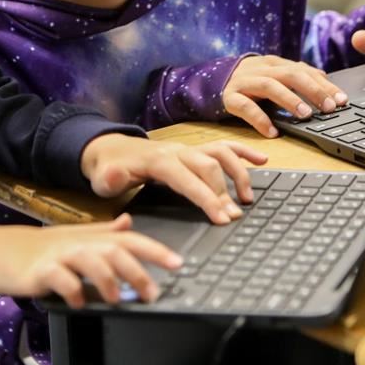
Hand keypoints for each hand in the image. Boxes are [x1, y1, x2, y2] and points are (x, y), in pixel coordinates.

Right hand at [0, 215, 181, 307]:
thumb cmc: (38, 248)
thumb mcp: (75, 236)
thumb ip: (104, 231)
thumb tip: (129, 223)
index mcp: (90, 238)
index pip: (129, 240)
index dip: (155, 250)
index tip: (177, 264)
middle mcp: (79, 244)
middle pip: (115, 251)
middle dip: (138, 271)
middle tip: (153, 292)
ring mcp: (60, 257)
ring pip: (91, 261)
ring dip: (108, 280)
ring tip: (118, 298)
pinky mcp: (41, 271)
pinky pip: (61, 279)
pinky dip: (73, 291)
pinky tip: (80, 302)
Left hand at [80, 134, 267, 224]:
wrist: (110, 150)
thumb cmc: (109, 169)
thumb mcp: (103, 177)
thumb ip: (112, 178)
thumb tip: (119, 174)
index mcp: (159, 160)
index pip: (188, 180)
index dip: (206, 198)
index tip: (222, 218)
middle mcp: (178, 151)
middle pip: (208, 168)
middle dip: (224, 193)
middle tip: (235, 216)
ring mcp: (188, 149)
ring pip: (221, 154)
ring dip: (238, 174)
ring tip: (248, 198)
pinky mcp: (194, 150)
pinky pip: (223, 146)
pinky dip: (244, 151)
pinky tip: (262, 160)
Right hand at [221, 55, 348, 137]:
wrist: (207, 82)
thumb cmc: (246, 82)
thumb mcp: (271, 74)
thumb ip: (294, 74)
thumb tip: (323, 76)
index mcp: (273, 63)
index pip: (303, 70)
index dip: (324, 84)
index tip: (342, 100)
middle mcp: (260, 69)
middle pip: (290, 74)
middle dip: (312, 90)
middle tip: (329, 107)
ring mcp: (244, 82)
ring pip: (270, 86)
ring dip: (290, 100)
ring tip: (305, 114)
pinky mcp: (228, 97)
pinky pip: (245, 107)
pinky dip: (260, 119)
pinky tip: (272, 132)